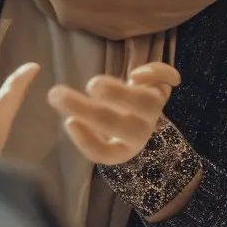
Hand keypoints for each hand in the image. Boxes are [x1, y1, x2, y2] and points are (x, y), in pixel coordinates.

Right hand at [46, 63, 179, 164]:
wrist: (144, 113)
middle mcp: (140, 131)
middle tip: (58, 95)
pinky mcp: (161, 88)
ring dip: (120, 93)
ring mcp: (154, 109)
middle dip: (89, 111)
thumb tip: (72, 122)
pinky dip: (156, 74)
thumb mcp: (98, 133)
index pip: (105, 152)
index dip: (87, 141)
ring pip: (146, 103)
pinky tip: (134, 74)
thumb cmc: (113, 122)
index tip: (68, 122)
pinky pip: (167, 80)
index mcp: (123, 148)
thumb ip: (84, 127)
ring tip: (94, 85)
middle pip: (120, 127)